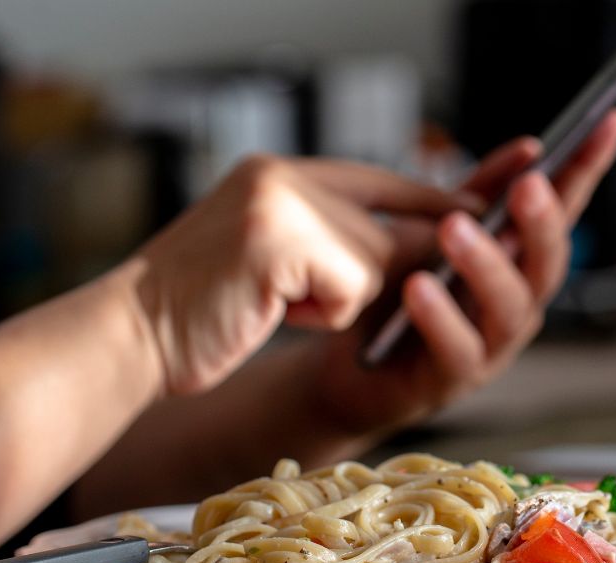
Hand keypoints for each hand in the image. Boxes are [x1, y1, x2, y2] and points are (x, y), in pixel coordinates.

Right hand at [127, 155, 482, 394]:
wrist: (128, 335)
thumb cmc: (196, 314)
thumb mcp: (271, 263)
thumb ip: (331, 243)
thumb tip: (413, 251)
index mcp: (280, 174)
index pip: (383, 180)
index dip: (436, 199)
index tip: (487, 204)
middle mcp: (284, 176)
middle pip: (394, 219)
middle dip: (401, 261)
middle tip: (373, 289)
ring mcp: (282, 202)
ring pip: (378, 256)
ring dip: (342, 297)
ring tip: (275, 300)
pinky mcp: (280, 240)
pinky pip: (352, 284)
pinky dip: (324, 311)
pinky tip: (270, 307)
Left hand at [305, 109, 615, 435]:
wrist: (345, 369)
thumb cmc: (394, 297)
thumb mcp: (429, 233)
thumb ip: (474, 194)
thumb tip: (529, 148)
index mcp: (516, 261)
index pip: (563, 208)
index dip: (589, 167)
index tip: (612, 118)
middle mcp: (516, 303)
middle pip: (547, 262)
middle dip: (542, 222)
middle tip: (530, 185)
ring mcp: (491, 345)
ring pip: (508, 306)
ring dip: (486, 264)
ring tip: (455, 229)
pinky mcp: (452, 380)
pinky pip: (456, 348)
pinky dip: (440, 317)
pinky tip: (419, 287)